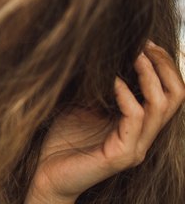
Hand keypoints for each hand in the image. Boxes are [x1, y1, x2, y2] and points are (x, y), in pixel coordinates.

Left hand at [27, 42, 184, 202]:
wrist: (45, 175)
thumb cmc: (62, 140)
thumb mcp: (85, 106)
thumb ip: (100, 86)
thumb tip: (104, 53)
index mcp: (140, 126)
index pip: (170, 92)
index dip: (164, 64)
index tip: (146, 41)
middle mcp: (144, 137)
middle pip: (175, 96)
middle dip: (163, 65)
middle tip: (144, 44)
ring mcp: (135, 147)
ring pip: (161, 106)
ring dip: (149, 75)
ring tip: (134, 55)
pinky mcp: (121, 155)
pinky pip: (135, 119)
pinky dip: (126, 95)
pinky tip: (113, 80)